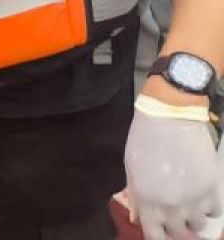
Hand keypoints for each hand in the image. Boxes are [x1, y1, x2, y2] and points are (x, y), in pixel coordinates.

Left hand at [125, 96, 222, 238]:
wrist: (170, 118)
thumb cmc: (144, 139)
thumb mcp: (131, 167)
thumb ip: (135, 195)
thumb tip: (138, 218)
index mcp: (147, 199)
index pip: (154, 235)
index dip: (159, 236)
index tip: (162, 231)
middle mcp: (171, 205)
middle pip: (178, 233)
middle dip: (176, 228)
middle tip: (176, 218)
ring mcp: (194, 198)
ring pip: (198, 225)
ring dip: (194, 218)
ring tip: (190, 205)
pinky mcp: (213, 188)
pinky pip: (216, 211)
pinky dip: (211, 208)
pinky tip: (204, 198)